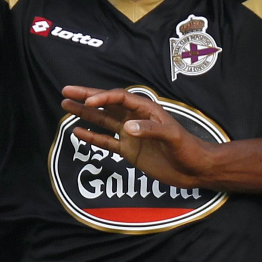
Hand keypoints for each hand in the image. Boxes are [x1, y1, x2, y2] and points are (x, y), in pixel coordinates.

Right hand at [60, 86, 217, 187]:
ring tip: (65, 105)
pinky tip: (77, 131)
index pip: (120, 98)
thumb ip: (150, 130)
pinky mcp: (129, 151)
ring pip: (103, 120)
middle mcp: (135, 119)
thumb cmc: (188, 149)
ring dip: (85, 114)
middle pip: (106, 104)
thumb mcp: (173, 137)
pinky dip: (92, 137)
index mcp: (146, 110)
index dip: (103, 98)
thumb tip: (127, 128)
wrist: (195, 170)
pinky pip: (106, 142)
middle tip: (66, 91)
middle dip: (86, 97)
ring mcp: (130, 135)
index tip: (89, 102)